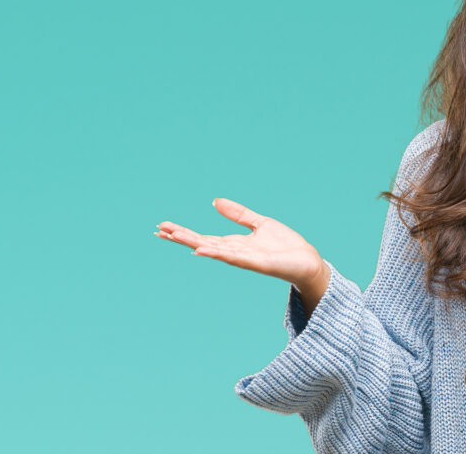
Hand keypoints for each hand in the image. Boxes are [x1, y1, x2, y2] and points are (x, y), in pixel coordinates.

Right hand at [155, 198, 327, 292]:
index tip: (164, 227)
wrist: (307, 260)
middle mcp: (234, 252)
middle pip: (202, 243)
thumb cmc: (285, 245)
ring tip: (173, 237)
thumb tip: (215, 202)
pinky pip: (232, 257)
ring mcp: (243, 258)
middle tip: (159, 231)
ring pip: (213, 249)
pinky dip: (216, 253)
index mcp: (234, 243)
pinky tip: (201, 249)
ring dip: (192, 243)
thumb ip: (238, 214)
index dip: (184, 232)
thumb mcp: (259, 223)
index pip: (203, 237)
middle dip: (181, 237)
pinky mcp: (256, 262)